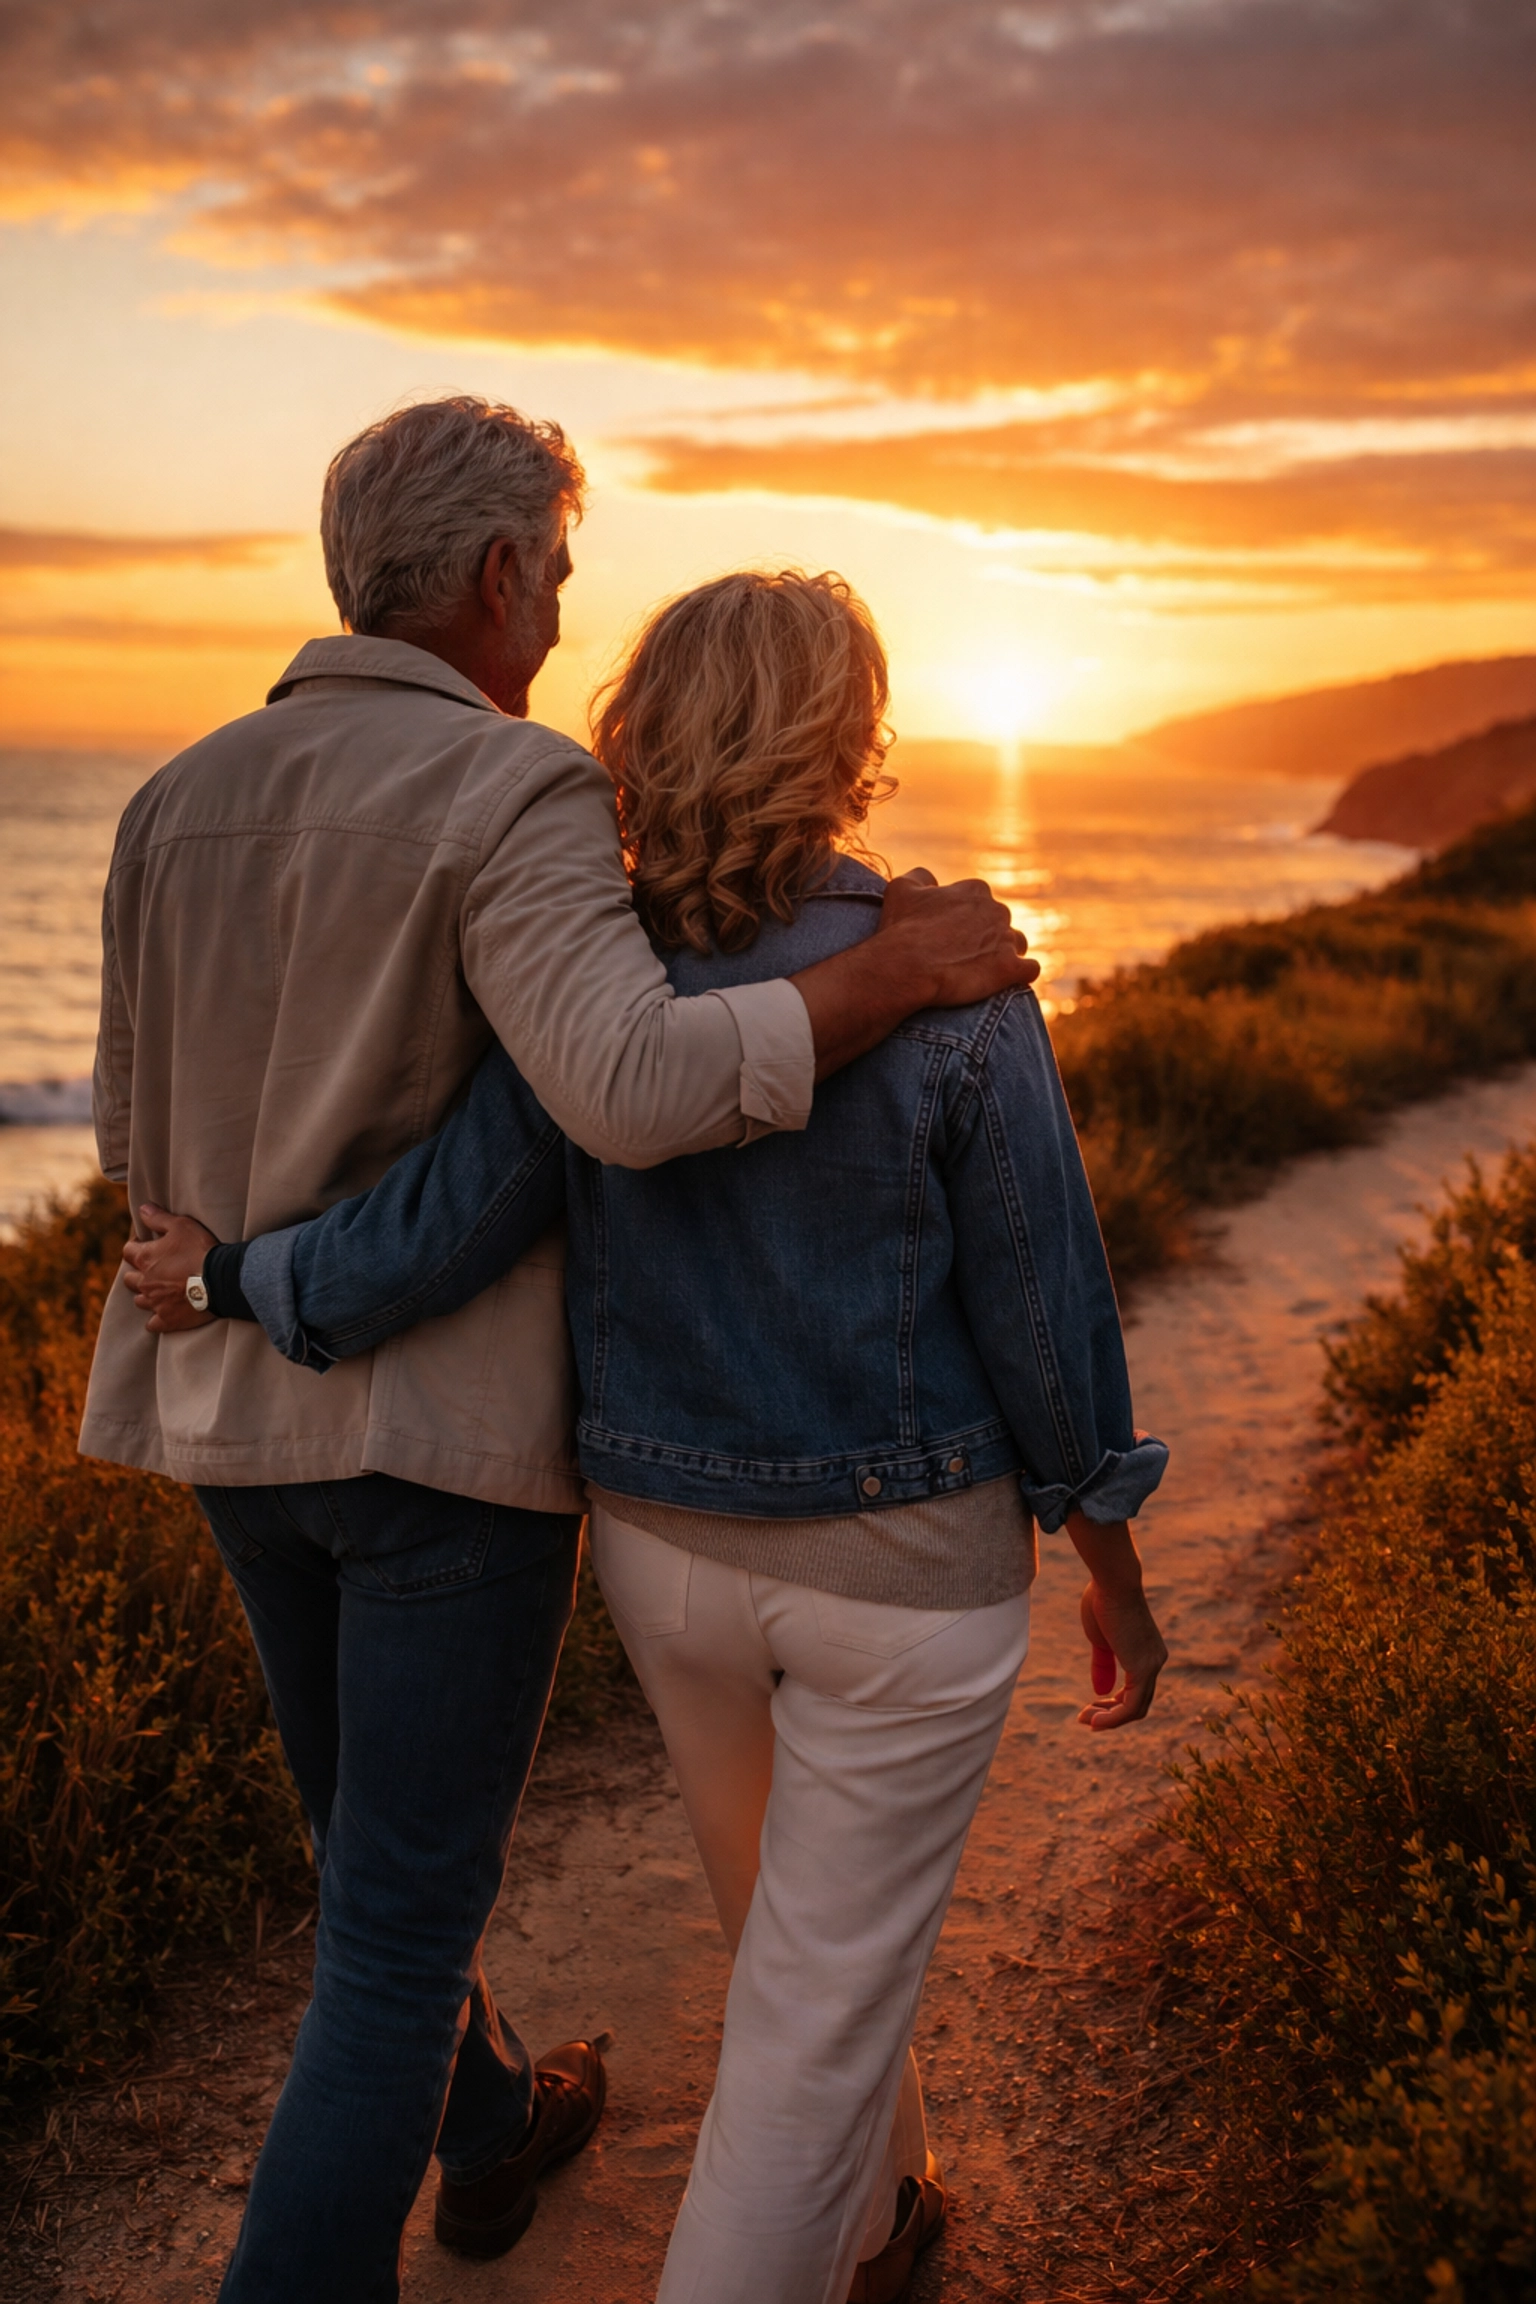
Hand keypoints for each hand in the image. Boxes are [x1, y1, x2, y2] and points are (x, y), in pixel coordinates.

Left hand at [121, 1203, 218, 1332]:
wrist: (220, 1280)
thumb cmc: (200, 1249)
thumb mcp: (181, 1225)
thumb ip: (158, 1218)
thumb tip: (142, 1209)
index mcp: (145, 1258)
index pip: (128, 1251)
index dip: (136, 1246)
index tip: (146, 1245)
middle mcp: (145, 1282)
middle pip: (129, 1279)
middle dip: (138, 1273)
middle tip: (153, 1269)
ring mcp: (155, 1303)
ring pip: (140, 1301)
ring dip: (146, 1295)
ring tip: (159, 1291)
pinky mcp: (167, 1319)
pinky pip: (153, 1324)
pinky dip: (156, 1319)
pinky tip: (163, 1314)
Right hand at [877, 869, 1039, 1009]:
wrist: (905, 968)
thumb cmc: (901, 929)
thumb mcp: (901, 888)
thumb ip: (920, 877)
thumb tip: (931, 880)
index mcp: (975, 890)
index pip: (981, 901)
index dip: (967, 919)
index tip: (951, 935)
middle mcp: (996, 910)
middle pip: (1000, 923)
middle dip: (987, 937)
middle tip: (963, 956)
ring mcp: (1006, 939)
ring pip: (1017, 944)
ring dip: (1005, 955)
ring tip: (983, 972)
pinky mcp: (1011, 968)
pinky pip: (1029, 969)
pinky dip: (1020, 975)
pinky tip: (1006, 983)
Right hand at [1066, 1512, 1167, 1730]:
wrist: (1113, 1582)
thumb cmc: (1103, 1601)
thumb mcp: (1100, 1639)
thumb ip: (1103, 1664)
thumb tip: (1100, 1691)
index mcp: (1148, 1652)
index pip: (1136, 1689)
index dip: (1113, 1704)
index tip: (1090, 1708)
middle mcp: (1156, 1661)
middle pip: (1137, 1703)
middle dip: (1109, 1715)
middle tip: (1084, 1719)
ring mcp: (1152, 1666)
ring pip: (1135, 1709)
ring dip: (1108, 1720)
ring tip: (1085, 1721)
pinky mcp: (1143, 1669)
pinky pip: (1131, 1705)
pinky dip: (1113, 1718)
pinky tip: (1094, 1721)